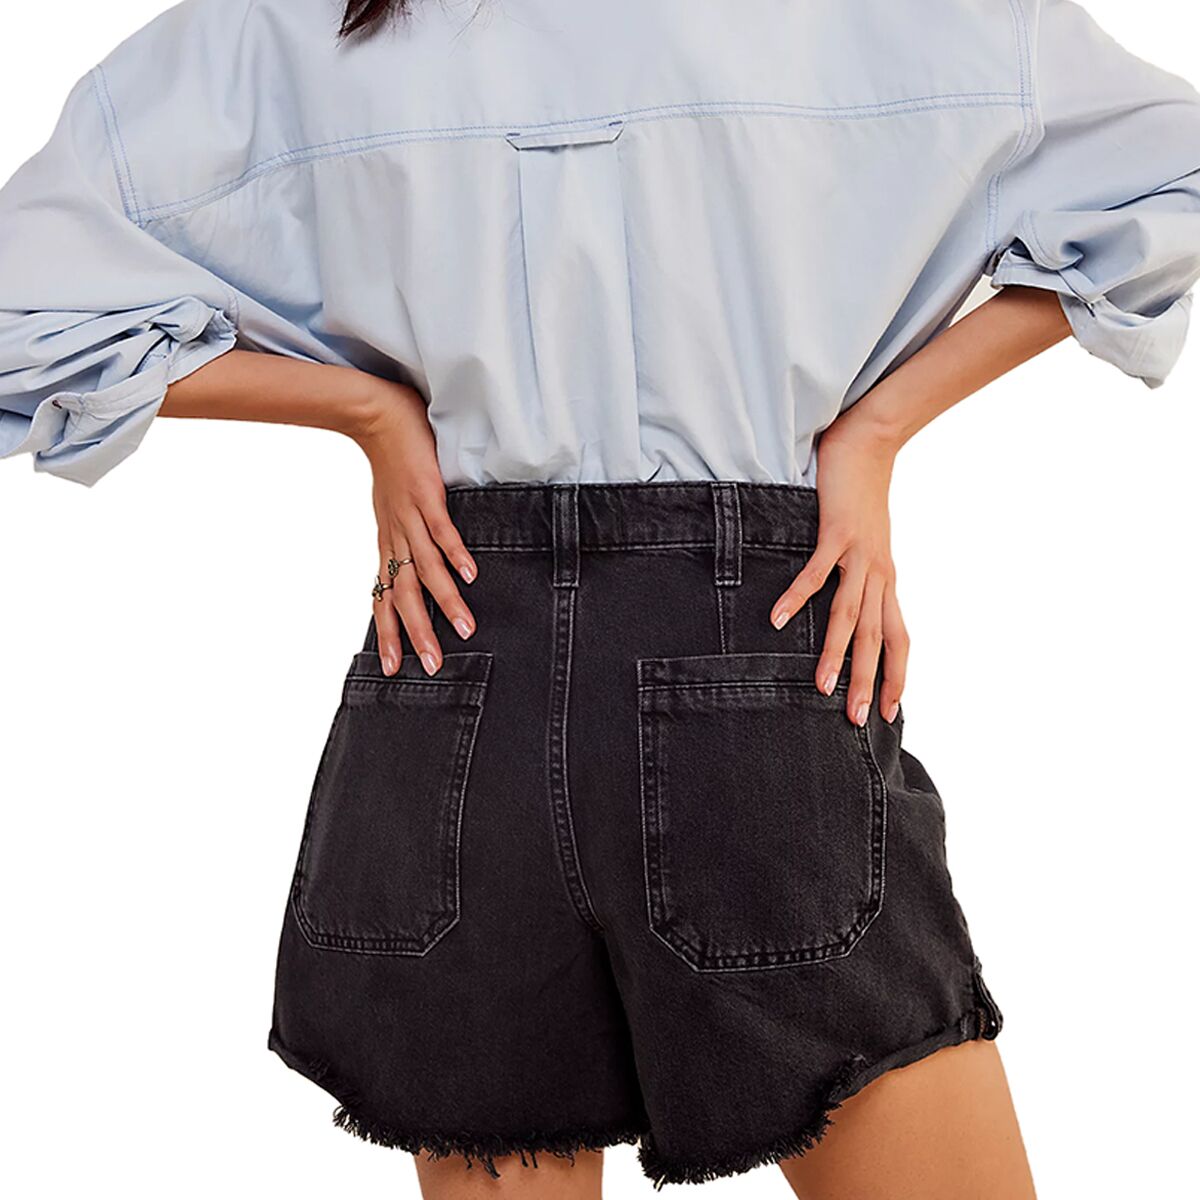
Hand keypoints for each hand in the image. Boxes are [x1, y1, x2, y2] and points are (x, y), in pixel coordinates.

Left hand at [349, 380, 477, 676]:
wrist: (374, 415)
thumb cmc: (389, 460)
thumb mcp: (392, 505)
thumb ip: (407, 533)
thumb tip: (425, 557)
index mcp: (388, 542)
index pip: (385, 596)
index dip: (388, 632)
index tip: (393, 667)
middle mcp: (396, 537)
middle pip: (404, 595)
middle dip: (417, 633)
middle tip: (431, 667)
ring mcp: (410, 517)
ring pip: (426, 570)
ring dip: (446, 602)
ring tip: (464, 630)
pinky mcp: (426, 496)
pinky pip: (442, 531)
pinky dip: (455, 555)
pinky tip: (470, 576)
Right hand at [769, 409, 907, 725]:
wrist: (870, 442)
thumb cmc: (863, 493)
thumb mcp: (866, 543)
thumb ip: (858, 573)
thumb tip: (845, 600)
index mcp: (887, 580)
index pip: (899, 638)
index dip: (896, 675)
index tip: (888, 712)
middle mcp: (880, 573)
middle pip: (876, 638)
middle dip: (866, 680)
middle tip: (854, 719)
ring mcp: (859, 554)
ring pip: (850, 614)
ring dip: (835, 652)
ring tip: (819, 686)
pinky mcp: (838, 532)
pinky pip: (816, 573)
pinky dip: (796, 596)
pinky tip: (776, 619)